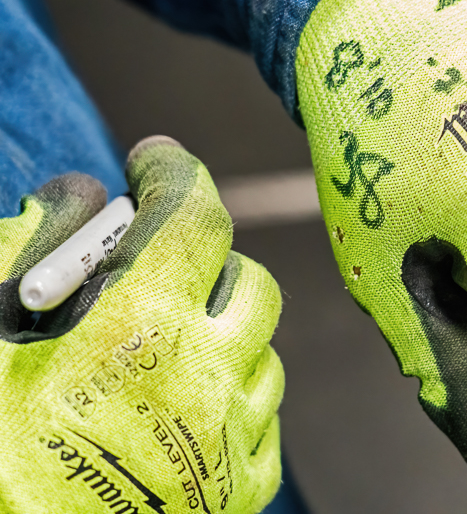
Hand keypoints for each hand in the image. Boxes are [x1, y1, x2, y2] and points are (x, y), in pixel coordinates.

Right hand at [0, 136, 283, 512]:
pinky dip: (235, 388)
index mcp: (143, 330)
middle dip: (205, 256)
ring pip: (263, 344)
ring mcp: (234, 436)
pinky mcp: (244, 488)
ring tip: (163, 340)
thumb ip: (27, 251)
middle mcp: (209, 376)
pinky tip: (188, 399)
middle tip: (155, 263)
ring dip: (222, 325)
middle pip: (248, 276)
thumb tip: (79, 198)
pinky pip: (266, 411)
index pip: (194, 217)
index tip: (155, 160)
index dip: (176, 173)